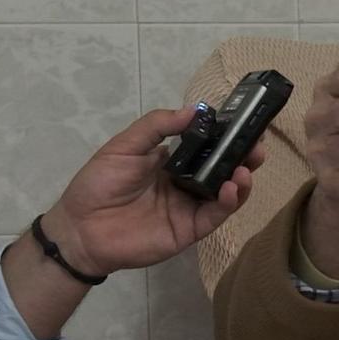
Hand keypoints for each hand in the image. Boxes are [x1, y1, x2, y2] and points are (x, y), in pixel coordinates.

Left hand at [43, 106, 264, 276]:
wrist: (81, 229)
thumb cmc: (98, 185)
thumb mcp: (124, 147)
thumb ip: (157, 126)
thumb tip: (194, 110)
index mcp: (173, 162)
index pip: (208, 147)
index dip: (227, 136)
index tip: (245, 123)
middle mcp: (187, 183)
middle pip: (225, 169)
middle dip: (245, 155)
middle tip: (258, 144)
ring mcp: (191, 207)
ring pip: (227, 192)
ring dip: (243, 178)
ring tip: (248, 165)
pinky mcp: (191, 229)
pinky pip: (216, 214)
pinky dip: (229, 201)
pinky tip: (231, 187)